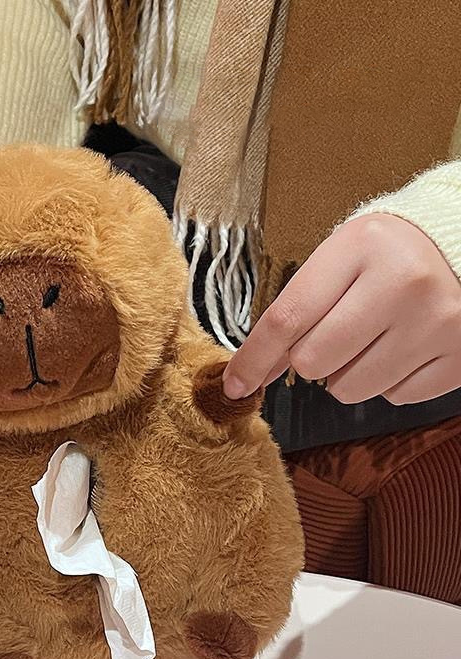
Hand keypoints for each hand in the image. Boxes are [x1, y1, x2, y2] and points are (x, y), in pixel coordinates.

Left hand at [223, 213, 460, 405]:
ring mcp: (437, 323)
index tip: (234, 385)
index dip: (252, 359)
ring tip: (371, 338)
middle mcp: (402, 284)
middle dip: (308, 359)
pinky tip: (403, 347)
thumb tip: (251, 375)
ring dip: (346, 374)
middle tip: (332, 334)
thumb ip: (294, 312)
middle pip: (312, 362)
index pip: (287, 319)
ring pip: (349, 389)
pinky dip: (388, 381)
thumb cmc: (386, 254)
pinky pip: (394, 398)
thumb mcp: (337, 260)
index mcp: (360, 247)